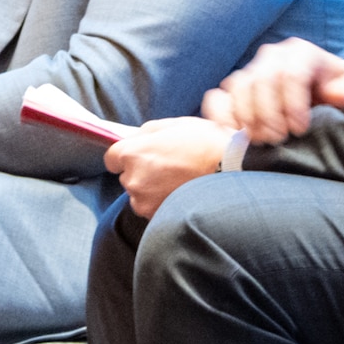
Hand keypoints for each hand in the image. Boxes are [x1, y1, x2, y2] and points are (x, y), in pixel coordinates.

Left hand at [105, 118, 235, 218]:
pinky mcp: (158, 217)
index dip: (126, 155)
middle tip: (169, 166)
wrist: (232, 172)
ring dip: (153, 190)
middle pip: (127, 176)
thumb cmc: (206, 145)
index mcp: (132, 153)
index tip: (140, 155)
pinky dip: (164, 203)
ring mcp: (144, 202)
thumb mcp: (174, 125)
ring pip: (140, 195)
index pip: (111, 158)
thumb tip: (134, 138)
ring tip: (179, 181)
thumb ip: (147, 133)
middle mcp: (133, 180)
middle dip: (142, 172)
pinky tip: (182, 194)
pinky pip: (154, 209)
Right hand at [202, 37, 343, 144]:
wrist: (322, 93)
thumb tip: (336, 94)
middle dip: (268, 113)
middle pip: (261, 80)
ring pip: (238, 87)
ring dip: (247, 117)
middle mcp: (272, 56)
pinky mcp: (234, 88)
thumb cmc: (338, 94)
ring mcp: (251, 70)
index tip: (300, 129)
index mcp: (301, 53)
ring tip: (261, 141)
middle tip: (279, 139)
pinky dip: (220, 116)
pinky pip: (217, 97)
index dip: (293, 103)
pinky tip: (232, 135)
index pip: (290, 74)